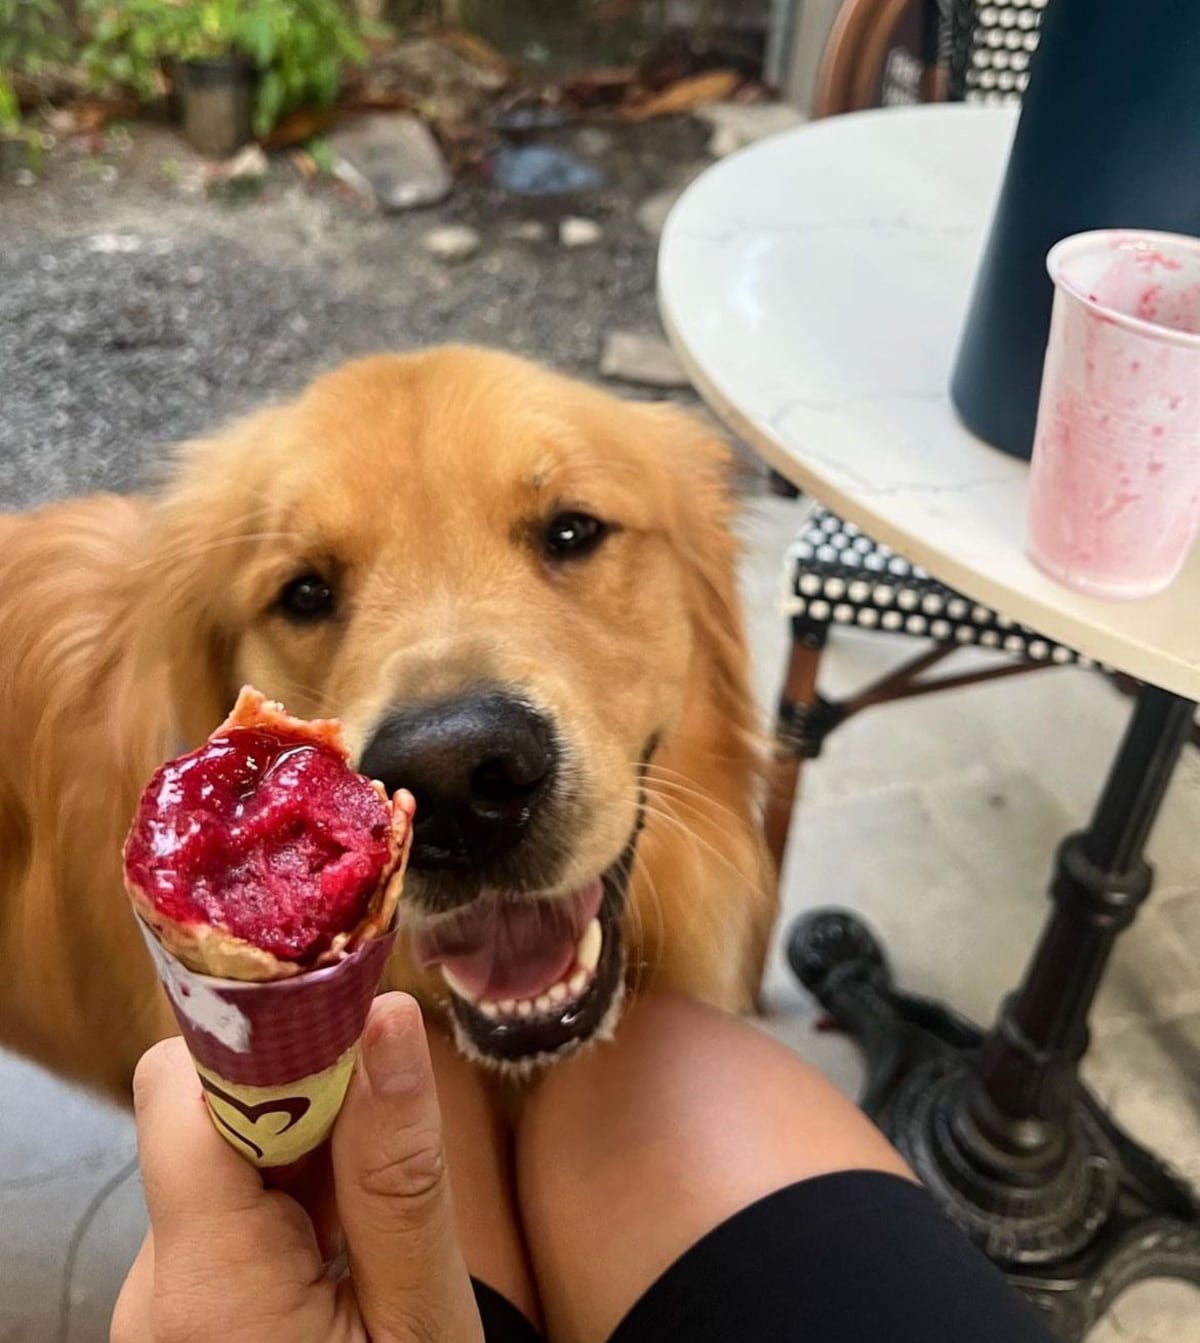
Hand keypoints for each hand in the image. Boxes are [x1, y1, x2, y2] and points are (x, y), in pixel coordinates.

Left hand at [112, 993, 484, 1342]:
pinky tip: (349, 1238)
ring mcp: (164, 1301)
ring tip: (377, 1209)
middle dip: (300, 1095)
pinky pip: (229, 1208)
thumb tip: (389, 1019)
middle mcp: (155, 1285)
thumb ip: (398, 1173)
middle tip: (392, 1122)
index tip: (350, 1021)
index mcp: (205, 1287)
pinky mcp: (183, 1308)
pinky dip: (293, 1194)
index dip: (260, 1039)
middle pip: (205, 1115)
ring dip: (306, 1146)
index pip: (181, 1093)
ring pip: (223, 1156)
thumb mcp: (419, 1320)